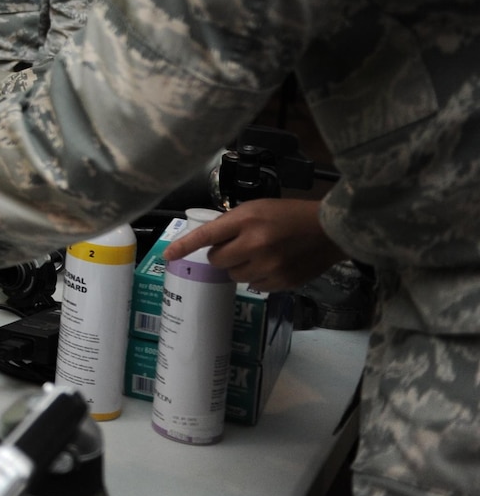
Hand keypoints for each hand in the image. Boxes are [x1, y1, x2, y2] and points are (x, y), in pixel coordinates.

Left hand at [163, 199, 343, 291]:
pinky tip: (271, 265)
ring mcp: (269, 265)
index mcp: (246, 220)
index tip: (167, 256)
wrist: (328, 230)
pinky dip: (257, 278)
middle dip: (221, 255)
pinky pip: (254, 286)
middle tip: (237, 246)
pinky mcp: (282, 282)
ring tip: (258, 255)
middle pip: (217, 260)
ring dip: (239, 267)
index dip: (184, 246)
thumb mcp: (256, 209)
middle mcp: (255, 244)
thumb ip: (232, 224)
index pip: (207, 235)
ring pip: (234, 276)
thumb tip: (209, 243)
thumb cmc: (288, 215)